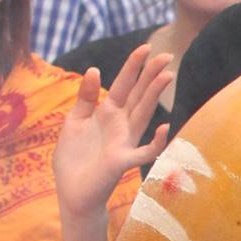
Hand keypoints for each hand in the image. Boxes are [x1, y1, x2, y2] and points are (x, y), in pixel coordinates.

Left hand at [52, 45, 173, 220]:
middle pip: (139, 95)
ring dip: (155, 96)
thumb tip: (96, 70)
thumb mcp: (74, 121)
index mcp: (107, 113)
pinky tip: (164, 128)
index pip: (124, 85)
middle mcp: (120, 125)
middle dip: (151, 75)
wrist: (72, 192)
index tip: (145, 47)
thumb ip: (85, 97)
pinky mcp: (122, 161)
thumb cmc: (73, 160)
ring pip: (143, 114)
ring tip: (168, 76)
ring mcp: (124, 142)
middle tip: (167, 54)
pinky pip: (144, 152)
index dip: (133, 66)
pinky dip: (155, 142)